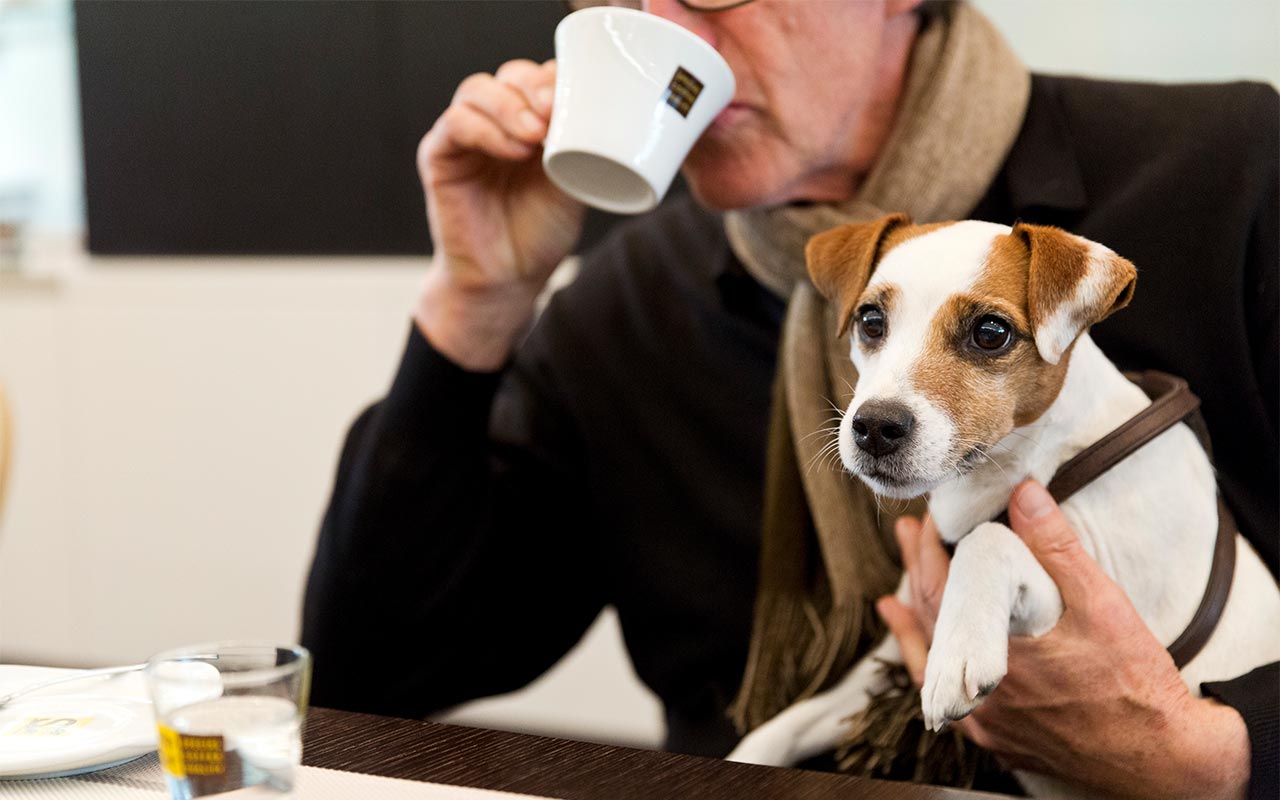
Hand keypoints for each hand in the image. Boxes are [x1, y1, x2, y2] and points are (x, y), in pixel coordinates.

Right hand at [415, 59, 585, 369]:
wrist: (510, 279)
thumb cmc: (541, 231)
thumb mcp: (573, 183)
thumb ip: (579, 145)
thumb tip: (598, 109)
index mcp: (529, 121)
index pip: (537, 77)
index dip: (555, 77)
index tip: (581, 95)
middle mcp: (495, 121)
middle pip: (508, 76)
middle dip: (534, 87)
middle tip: (554, 112)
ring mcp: (465, 137)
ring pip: (477, 90)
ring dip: (509, 106)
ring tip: (536, 136)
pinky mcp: (439, 157)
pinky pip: (454, 125)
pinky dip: (484, 129)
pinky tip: (512, 149)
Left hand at [877, 481, 1249, 798]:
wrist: (1162, 758)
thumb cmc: (1135, 682)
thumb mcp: (1100, 603)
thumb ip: (1056, 547)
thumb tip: (1024, 493)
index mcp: (996, 652)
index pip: (939, 591)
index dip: (926, 554)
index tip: (922, 523)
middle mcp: (979, 691)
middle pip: (930, 622)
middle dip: (917, 575)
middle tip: (908, 538)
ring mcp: (986, 720)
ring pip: (933, 667)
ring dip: (914, 625)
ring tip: (893, 599)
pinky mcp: (999, 739)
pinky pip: (950, 702)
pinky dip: (934, 673)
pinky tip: (927, 661)